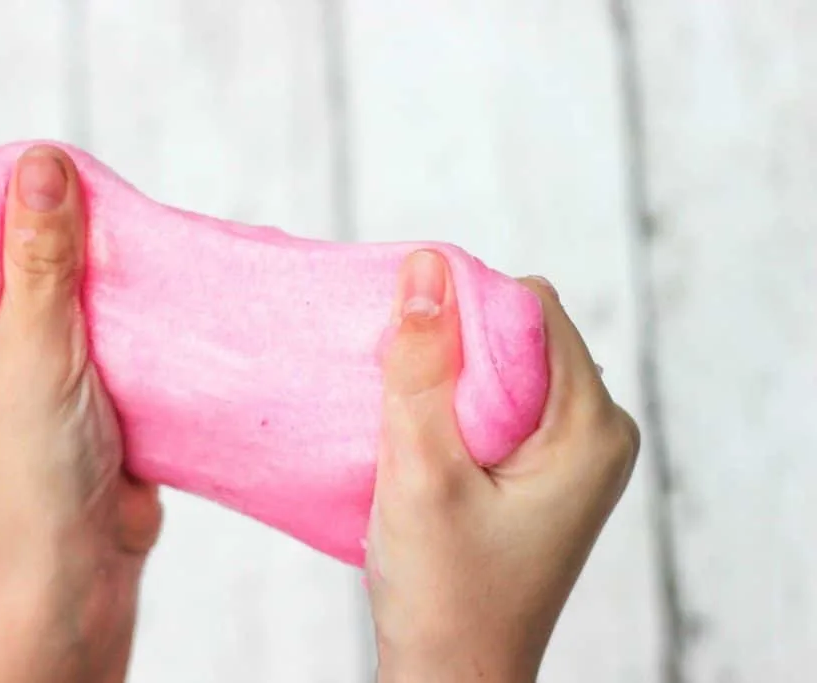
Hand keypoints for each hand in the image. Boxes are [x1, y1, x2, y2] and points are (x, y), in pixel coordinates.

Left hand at [0, 145, 161, 682]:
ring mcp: (40, 350)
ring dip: (129, 280)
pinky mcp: (89, 376)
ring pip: (89, 282)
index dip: (47, 197)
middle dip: (98, 240)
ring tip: (169, 280)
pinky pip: (119, 323)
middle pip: (46, 241)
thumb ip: (41, 257)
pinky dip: (149, 314)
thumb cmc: (31, 467)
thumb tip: (43, 160)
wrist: (73, 566)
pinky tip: (178, 311)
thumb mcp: (33, 350)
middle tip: (146, 251)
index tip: (107, 211)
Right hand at [366, 251, 639, 681]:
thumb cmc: (443, 593)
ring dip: (451, 378)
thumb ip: (423, 368)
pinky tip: (424, 438)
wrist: (454, 679)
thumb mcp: (423, 473)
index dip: (464, 309)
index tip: (407, 346)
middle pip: (523, 335)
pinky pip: (505, 406)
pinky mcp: (547, 473)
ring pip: (509, 369)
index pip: (532, 310)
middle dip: (456, 346)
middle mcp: (598, 433)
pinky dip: (459, 406)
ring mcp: (576, 455)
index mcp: (591, 428)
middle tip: (400, 390)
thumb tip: (426, 268)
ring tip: (408, 420)